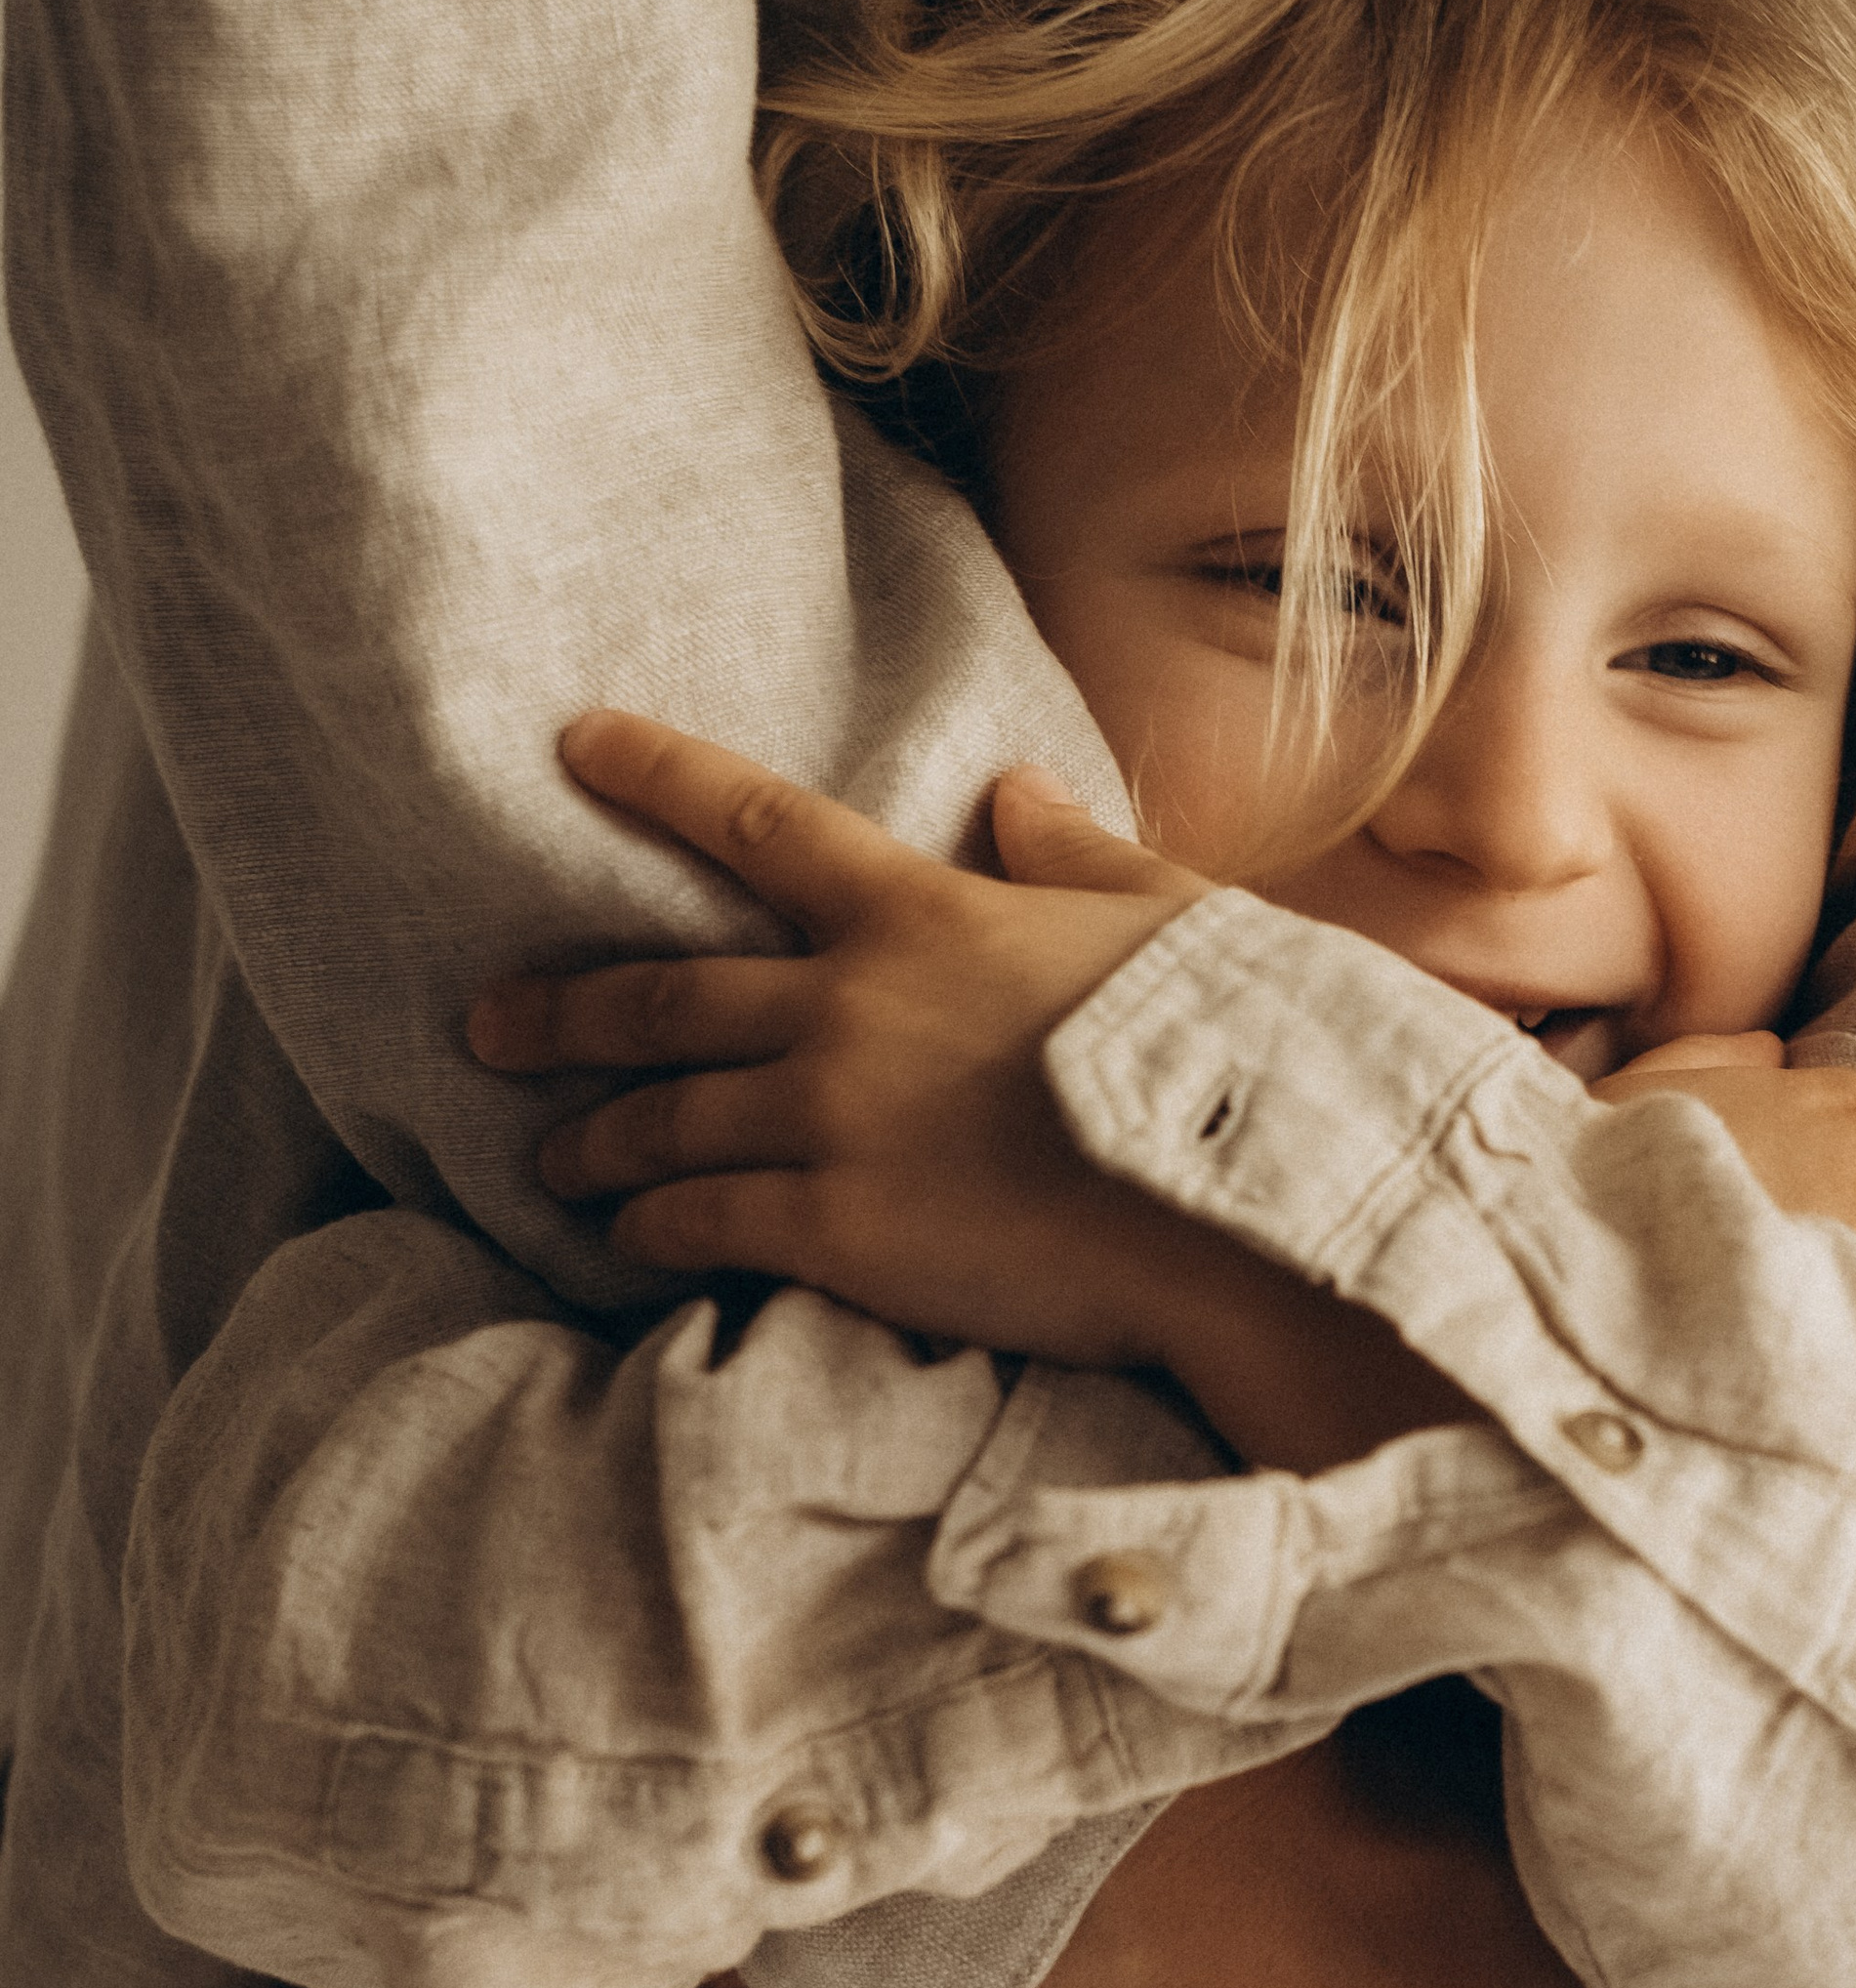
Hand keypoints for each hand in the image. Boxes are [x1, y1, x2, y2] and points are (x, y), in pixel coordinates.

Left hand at [467, 711, 1211, 1362]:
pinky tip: (627, 1244)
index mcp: (926, 911)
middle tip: (486, 1024)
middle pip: (663, 996)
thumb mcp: (1166, 918)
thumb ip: (1076, 856)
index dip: (657, 775)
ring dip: (593, 1140)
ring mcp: (830, 1120)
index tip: (575, 743)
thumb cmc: (1229, 1056)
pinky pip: (699, 1223)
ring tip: (551, 1160)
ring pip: (661, 1121)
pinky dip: (651, 1231)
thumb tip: (1018, 789)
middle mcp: (850, 1005)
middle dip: (561, 1009)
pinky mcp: (832, 1231)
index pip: (760, 822)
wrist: (1237, 1206)